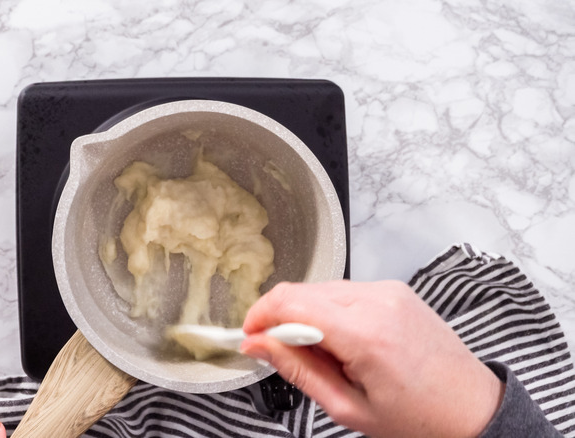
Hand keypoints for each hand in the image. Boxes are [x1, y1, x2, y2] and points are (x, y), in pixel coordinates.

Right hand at [241, 280, 503, 437]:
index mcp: (366, 334)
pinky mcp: (394, 289)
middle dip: (280, 318)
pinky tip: (341, 340)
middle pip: (301, 291)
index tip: (249, 337)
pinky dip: (329, 310)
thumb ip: (297, 369)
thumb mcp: (347, 406)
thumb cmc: (418, 418)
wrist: (471, 408)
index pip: (291, 303)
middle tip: (281, 353)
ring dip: (305, 314)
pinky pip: (344, 290)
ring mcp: (389, 290)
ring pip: (320, 288)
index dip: (259, 317)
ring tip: (321, 354)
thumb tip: (257, 345)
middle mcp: (378, 301)